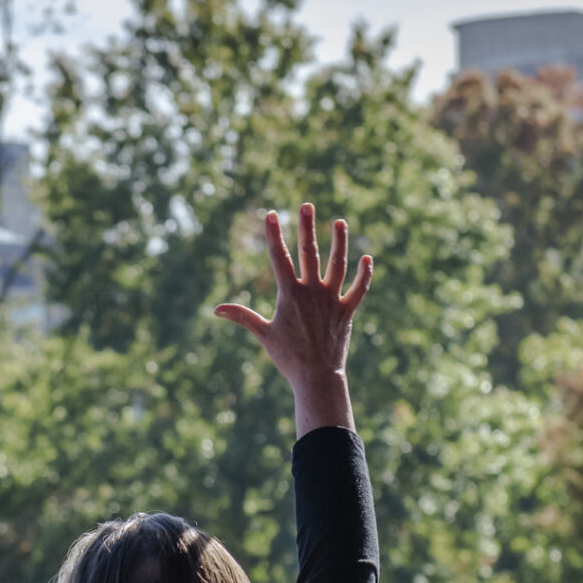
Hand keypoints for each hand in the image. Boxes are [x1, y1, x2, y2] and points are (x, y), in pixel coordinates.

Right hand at [215, 204, 372, 435]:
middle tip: (307, 205)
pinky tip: (367, 258)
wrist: (316, 376)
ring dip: (339, 242)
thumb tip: (216, 309)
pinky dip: (363, 275)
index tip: (272, 214)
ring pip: (337, 265)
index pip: (279, 257)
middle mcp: (312, 291)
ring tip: (340, 222)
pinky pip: (358, 290)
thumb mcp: (263, 334)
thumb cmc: (287, 357)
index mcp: (290, 294)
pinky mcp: (347, 311)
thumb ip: (242, 316)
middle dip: (307, 227)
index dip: (274, 234)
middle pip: (309, 253)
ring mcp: (331, 300)